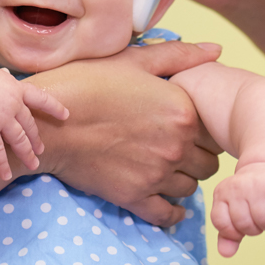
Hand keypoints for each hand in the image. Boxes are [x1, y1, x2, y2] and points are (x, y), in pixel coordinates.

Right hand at [0, 57, 68, 180]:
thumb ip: (1, 79)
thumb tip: (7, 76)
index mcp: (15, 88)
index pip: (40, 98)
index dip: (54, 107)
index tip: (65, 115)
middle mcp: (12, 104)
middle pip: (29, 125)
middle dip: (36, 140)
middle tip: (41, 150)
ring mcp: (1, 118)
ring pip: (19, 140)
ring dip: (26, 154)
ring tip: (32, 165)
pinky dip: (2, 165)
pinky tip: (6, 175)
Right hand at [30, 41, 223, 225]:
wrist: (47, 122)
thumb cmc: (86, 83)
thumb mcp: (133, 59)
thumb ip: (179, 55)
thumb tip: (216, 49)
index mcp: (182, 111)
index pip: (215, 130)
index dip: (205, 129)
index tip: (191, 128)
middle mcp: (176, 146)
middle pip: (208, 163)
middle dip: (199, 157)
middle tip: (181, 150)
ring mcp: (156, 175)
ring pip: (190, 189)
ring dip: (184, 180)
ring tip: (169, 170)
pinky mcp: (134, 196)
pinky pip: (166, 215)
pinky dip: (173, 213)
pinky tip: (172, 206)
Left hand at [210, 161, 264, 256]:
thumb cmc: (252, 195)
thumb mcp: (235, 211)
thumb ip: (228, 233)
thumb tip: (225, 254)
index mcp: (222, 193)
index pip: (222, 224)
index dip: (233, 231)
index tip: (241, 223)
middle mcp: (237, 186)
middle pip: (245, 225)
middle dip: (255, 228)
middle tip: (259, 214)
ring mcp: (258, 184)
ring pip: (264, 222)